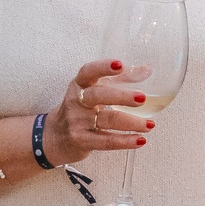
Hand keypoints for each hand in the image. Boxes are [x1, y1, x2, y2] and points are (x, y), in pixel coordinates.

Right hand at [40, 58, 154, 165]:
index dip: (103, 67)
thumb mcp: (93, 91)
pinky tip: (140, 140)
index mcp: (79, 85)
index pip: (88, 72)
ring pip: (106, 120)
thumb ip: (119, 80)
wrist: (54, 136)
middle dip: (121, 96)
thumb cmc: (79, 110)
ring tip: (150, 125)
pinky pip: (106, 141)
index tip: (120, 64)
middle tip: (142, 98)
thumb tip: (147, 70)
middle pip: (98, 95)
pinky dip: (125, 141)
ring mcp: (77, 122)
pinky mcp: (81, 141)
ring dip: (131, 123)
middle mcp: (76, 101)